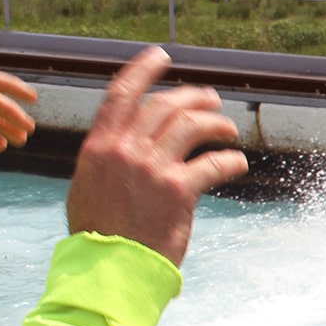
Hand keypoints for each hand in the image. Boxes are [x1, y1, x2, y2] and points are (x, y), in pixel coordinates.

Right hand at [66, 48, 248, 266]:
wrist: (108, 270)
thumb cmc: (99, 234)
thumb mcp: (88, 187)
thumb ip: (106, 158)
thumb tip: (123, 140)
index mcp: (99, 146)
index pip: (121, 94)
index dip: (143, 69)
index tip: (161, 55)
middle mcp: (125, 150)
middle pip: (165, 105)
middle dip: (193, 97)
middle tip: (212, 100)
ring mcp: (152, 168)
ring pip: (192, 126)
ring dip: (216, 124)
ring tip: (228, 131)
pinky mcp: (178, 190)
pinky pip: (213, 164)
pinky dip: (230, 161)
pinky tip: (237, 163)